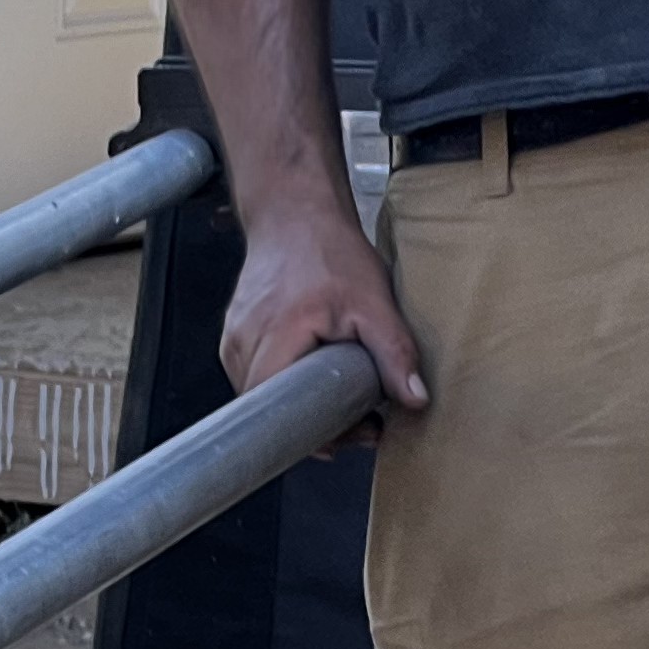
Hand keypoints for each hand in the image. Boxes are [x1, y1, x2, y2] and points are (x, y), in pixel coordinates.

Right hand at [221, 198, 427, 433]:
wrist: (294, 213)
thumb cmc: (327, 251)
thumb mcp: (373, 302)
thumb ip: (394, 353)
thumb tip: (414, 398)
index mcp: (275, 335)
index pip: (273, 408)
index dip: (309, 433)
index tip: (346, 435)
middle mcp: (242, 337)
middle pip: (265, 407)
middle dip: (311, 423)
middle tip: (358, 421)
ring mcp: (233, 333)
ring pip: (256, 393)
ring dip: (293, 405)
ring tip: (339, 400)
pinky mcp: (234, 330)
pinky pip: (250, 373)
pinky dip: (280, 384)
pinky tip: (311, 377)